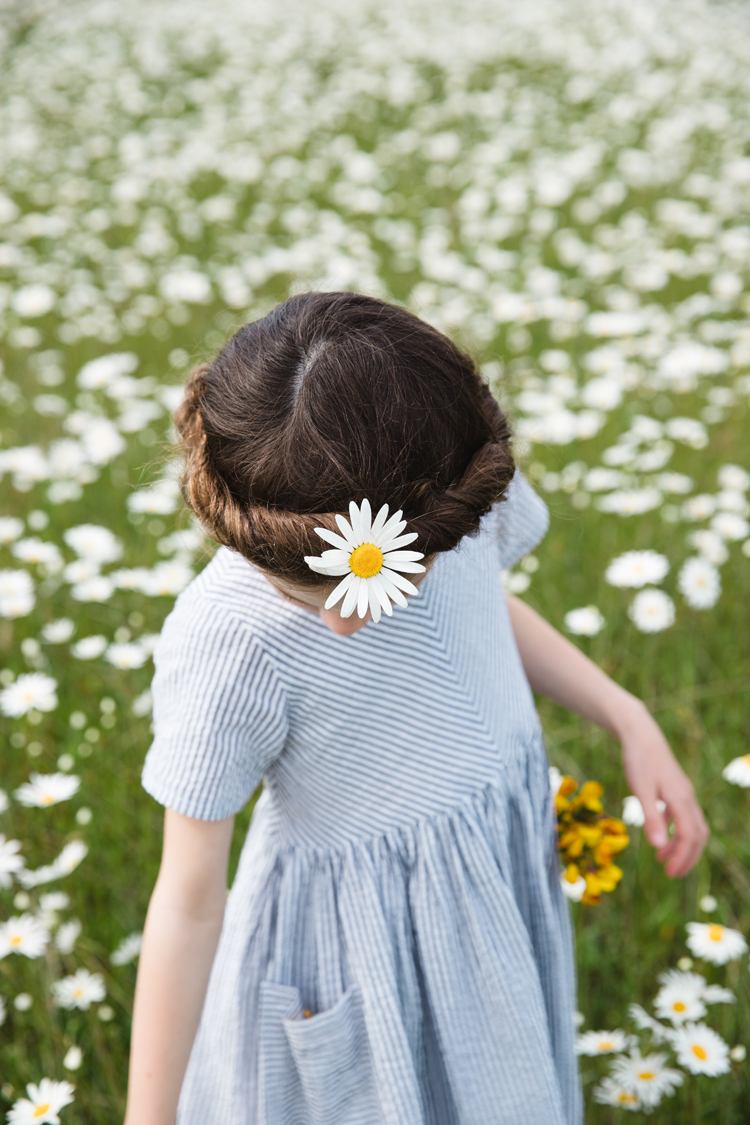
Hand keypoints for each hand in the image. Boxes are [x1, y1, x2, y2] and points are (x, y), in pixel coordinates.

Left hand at [618, 702, 708, 877]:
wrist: (640, 734)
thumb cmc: (638, 760)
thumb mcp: (640, 790)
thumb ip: (650, 817)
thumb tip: (659, 845)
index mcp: (681, 799)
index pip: (690, 836)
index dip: (682, 857)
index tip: (669, 872)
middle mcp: (687, 797)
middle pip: (697, 834)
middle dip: (687, 856)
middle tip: (671, 873)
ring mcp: (683, 792)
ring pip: (692, 825)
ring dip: (681, 845)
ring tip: (662, 859)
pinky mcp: (676, 788)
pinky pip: (683, 816)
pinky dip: (676, 830)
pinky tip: (661, 836)